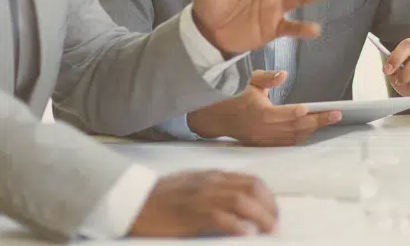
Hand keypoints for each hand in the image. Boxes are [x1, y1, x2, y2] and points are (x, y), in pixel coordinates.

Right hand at [130, 170, 277, 236]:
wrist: (134, 201)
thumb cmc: (161, 197)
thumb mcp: (192, 185)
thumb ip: (213, 188)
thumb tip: (236, 201)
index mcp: (213, 176)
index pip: (250, 180)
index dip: (267, 196)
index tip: (273, 211)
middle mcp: (211, 182)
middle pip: (251, 188)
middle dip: (269, 206)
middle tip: (275, 224)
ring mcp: (202, 196)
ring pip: (242, 200)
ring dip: (261, 216)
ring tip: (270, 230)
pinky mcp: (191, 213)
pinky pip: (220, 216)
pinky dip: (238, 225)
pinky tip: (247, 234)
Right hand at [187, 70, 341, 145]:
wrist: (218, 118)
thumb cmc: (236, 96)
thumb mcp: (251, 80)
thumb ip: (268, 78)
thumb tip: (284, 75)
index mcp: (259, 113)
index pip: (283, 114)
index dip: (298, 113)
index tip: (311, 109)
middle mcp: (263, 130)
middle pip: (295, 128)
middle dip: (318, 121)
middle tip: (336, 115)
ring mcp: (265, 140)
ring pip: (294, 138)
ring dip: (313, 130)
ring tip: (330, 120)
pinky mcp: (266, 145)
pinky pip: (288, 143)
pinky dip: (302, 137)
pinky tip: (313, 129)